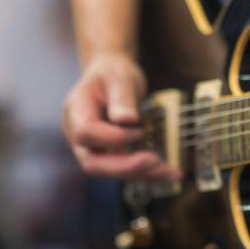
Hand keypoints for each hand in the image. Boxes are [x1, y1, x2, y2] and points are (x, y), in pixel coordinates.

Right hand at [63, 53, 181, 179]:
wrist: (110, 76)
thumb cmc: (112, 74)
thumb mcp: (119, 77)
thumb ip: (122, 97)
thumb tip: (127, 120)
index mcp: (77, 112)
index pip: (86, 133)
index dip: (112, 137)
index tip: (139, 131)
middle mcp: (79, 137)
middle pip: (93, 163)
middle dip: (125, 167)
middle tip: (155, 162)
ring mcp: (94, 149)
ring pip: (112, 172)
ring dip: (142, 174)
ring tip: (172, 173)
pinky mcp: (111, 155)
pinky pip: (127, 169)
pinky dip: (148, 173)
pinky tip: (170, 173)